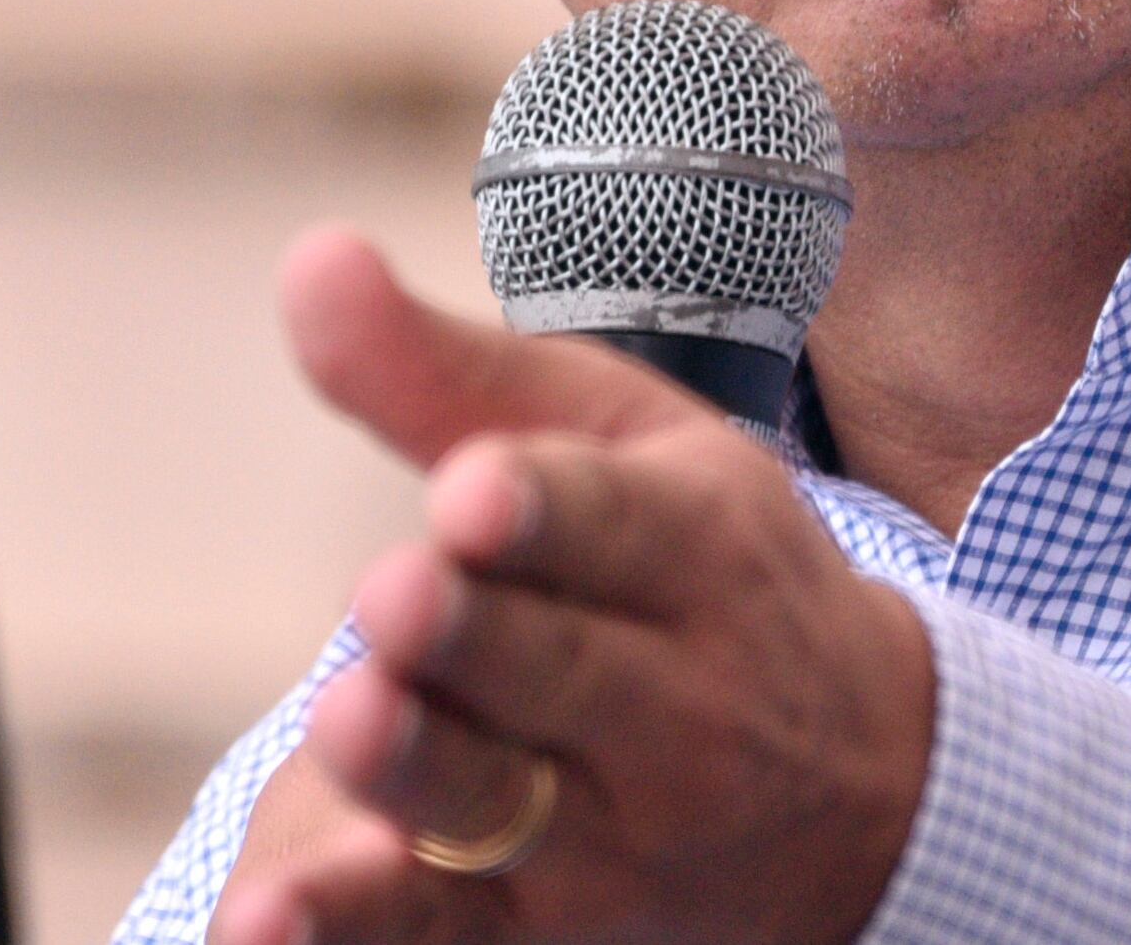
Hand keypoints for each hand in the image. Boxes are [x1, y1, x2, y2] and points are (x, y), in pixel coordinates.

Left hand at [208, 227, 936, 944]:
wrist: (867, 791)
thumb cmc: (694, 572)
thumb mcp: (617, 442)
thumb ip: (445, 369)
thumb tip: (306, 254)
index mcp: (698, 544)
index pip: (618, 524)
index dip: (544, 508)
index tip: (471, 490)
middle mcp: (676, 699)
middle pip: (560, 668)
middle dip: (474, 636)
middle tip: (392, 596)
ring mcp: (616, 830)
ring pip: (505, 807)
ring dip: (424, 771)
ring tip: (350, 721)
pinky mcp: (546, 931)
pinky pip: (443, 938)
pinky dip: (353, 934)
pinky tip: (263, 925)